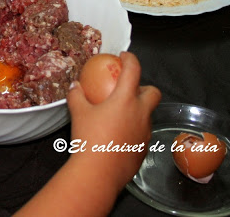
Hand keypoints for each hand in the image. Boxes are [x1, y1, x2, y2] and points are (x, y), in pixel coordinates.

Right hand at [67, 51, 160, 190]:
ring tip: (118, 115)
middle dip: (145, 88)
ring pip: (148, 114)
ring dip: (138, 110)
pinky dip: (133, 129)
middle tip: (128, 90)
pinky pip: (142, 132)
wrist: (99, 173)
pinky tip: (117, 135)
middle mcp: (141, 113)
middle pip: (153, 93)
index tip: (124, 56)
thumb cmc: (89, 138)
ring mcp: (145, 132)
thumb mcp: (78, 113)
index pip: (134, 70)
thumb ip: (77, 95)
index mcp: (125, 99)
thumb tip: (76, 86)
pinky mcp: (144, 148)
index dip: (130, 59)